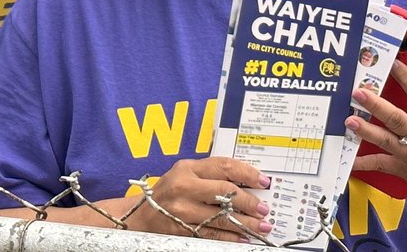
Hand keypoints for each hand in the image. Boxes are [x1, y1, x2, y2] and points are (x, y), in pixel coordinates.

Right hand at [124, 156, 272, 241]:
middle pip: (225, 191)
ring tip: (261, 227)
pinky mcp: (183, 229)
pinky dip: (230, 237)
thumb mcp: (184, 174)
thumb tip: (245, 181)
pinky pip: (212, 234)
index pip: (223, 166)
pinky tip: (242, 238)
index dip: (247, 173)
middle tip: (264, 208)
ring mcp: (183, 210)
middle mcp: (185, 187)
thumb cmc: (168, 191)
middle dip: (249, 201)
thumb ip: (209, 174)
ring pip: (221, 216)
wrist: (142, 215)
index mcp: (187, 168)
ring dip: (245, 223)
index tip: (263, 181)